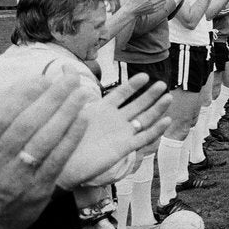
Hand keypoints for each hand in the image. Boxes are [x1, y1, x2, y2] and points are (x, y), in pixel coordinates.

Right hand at [0, 76, 89, 228]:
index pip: (2, 116)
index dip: (23, 95)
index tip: (42, 78)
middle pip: (28, 124)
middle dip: (52, 98)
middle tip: (71, 80)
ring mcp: (18, 178)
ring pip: (45, 140)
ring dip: (67, 114)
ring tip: (82, 94)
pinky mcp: (38, 191)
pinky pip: (58, 160)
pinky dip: (72, 138)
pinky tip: (83, 120)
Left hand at [58, 74, 172, 188]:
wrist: (61, 163)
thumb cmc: (62, 136)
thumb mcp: (67, 108)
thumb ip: (71, 87)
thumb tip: (66, 65)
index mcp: (103, 109)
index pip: (122, 93)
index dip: (133, 85)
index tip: (145, 76)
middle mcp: (115, 120)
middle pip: (138, 105)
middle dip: (150, 95)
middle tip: (162, 84)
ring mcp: (121, 133)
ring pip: (144, 119)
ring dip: (157, 109)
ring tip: (168, 98)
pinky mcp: (124, 148)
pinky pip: (144, 138)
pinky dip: (156, 130)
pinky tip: (166, 121)